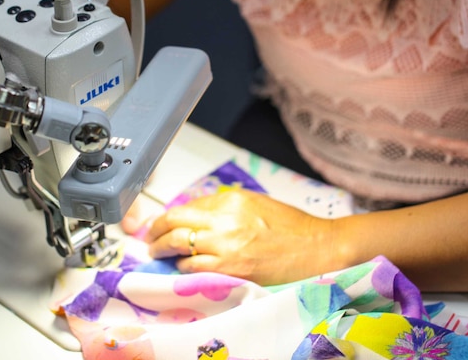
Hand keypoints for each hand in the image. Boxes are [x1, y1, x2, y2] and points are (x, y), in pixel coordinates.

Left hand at [144, 189, 336, 284]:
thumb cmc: (292, 227)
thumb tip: (198, 215)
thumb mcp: (255, 203)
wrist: (317, 248)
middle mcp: (224, 219)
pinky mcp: (230, 268)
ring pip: (180, 244)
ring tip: (158, 253)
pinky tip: (181, 267)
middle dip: (157, 230)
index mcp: (231, 199)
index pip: (187, 205)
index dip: (170, 215)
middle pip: (175, 221)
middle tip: (150, 238)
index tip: (163, 223)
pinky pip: (193, 266)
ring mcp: (226, 245)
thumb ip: (225, 207)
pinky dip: (182, 266)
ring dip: (164, 249)